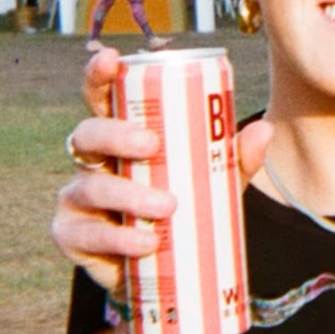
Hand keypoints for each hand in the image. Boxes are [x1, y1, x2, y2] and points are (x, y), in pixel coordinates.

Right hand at [51, 48, 271, 293]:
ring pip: (90, 186)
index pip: (102, 99)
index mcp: (119, 138)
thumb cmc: (185, 212)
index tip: (111, 58)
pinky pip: (88, 233)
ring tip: (167, 206)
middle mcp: (91, 163)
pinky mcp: (72, 237)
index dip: (99, 76)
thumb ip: (234, 158)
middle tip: (151, 143)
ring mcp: (77, 200)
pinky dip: (118, 238)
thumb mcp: (215, 183)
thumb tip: (263, 130)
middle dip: (116, 134)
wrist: (168, 275)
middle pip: (87, 134)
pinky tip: (146, 242)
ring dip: (127, 194)